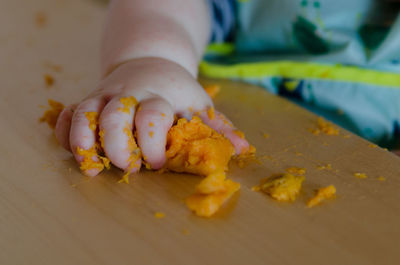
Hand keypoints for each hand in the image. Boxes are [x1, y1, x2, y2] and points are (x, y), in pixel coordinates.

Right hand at [55, 58, 248, 176]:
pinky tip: (73, 148)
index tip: (157, 164)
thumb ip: (219, 127)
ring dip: (84, 141)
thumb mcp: (200, 105)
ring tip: (90, 167)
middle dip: (117, 145)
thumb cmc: (177, 92)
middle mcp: (129, 93)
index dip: (152, 143)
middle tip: (127, 167)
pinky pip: (68, 113)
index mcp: (160, 96)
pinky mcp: (89, 99)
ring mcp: (105, 95)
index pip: (152, 117)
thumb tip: (243, 148)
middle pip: (114, 116)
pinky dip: (65, 131)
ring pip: (85, 113)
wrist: (151, 62)